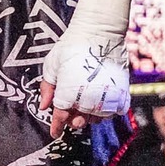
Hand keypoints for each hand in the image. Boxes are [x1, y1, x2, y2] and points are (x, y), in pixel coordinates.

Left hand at [38, 0, 131, 137]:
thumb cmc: (71, 46)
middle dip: (73, 120)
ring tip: (85, 105)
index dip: (56, 126)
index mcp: (69, 92)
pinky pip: (114, 111)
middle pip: (80, 120)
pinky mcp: (120, 92)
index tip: (54, 133)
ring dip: (89, 116)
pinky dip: (106, 111)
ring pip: (97, 118)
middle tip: (70, 113)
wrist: (99, 33)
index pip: (61, 116)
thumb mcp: (52, 64)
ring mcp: (106, 96)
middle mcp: (88, 98)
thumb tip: (44, 106)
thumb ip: (47, 87)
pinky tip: (99, 103)